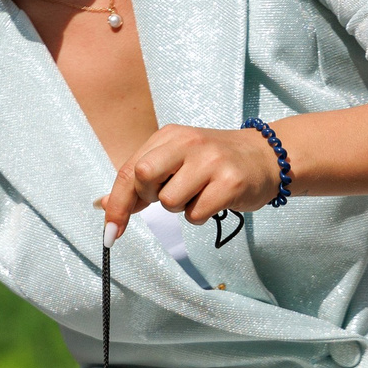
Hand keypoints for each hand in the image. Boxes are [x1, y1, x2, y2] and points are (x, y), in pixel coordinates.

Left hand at [96, 123, 279, 239]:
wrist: (265, 157)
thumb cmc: (214, 162)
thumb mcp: (176, 159)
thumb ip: (142, 180)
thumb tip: (102, 205)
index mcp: (169, 136)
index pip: (129, 170)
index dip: (116, 203)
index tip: (110, 232)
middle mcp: (188, 143)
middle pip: (143, 177)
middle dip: (149, 198)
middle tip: (168, 195)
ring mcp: (210, 161)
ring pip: (170, 202)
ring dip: (180, 208)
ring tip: (199, 194)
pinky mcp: (230, 182)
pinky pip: (196, 214)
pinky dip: (200, 216)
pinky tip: (214, 201)